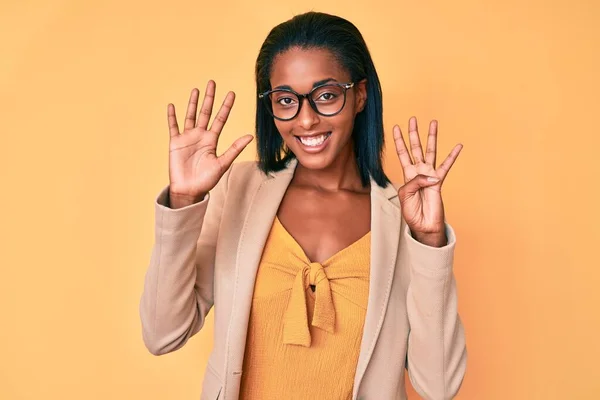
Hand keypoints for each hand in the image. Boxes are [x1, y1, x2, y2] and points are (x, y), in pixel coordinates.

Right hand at [167, 80, 252, 203]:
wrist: (189, 190)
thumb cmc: (206, 180)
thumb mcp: (222, 163)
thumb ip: (234, 148)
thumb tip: (250, 136)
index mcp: (212, 140)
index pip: (220, 119)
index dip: (226, 106)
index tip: (231, 93)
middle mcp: (200, 135)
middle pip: (205, 112)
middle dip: (209, 98)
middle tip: (212, 83)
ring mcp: (187, 138)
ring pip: (190, 115)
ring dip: (193, 103)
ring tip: (196, 90)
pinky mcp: (175, 142)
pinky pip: (173, 126)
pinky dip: (172, 116)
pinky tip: (172, 105)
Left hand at [393, 117, 461, 245]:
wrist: (423, 225)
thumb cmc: (412, 212)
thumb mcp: (405, 195)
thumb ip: (415, 182)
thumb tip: (431, 175)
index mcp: (407, 175)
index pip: (402, 153)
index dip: (399, 141)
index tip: (396, 127)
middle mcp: (418, 172)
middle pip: (415, 147)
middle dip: (413, 133)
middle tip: (413, 119)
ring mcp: (429, 175)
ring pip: (431, 151)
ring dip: (432, 137)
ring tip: (434, 123)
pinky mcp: (439, 181)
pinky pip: (446, 166)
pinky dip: (452, 156)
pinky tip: (458, 146)